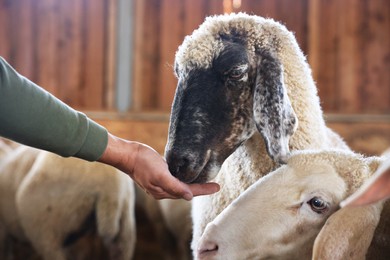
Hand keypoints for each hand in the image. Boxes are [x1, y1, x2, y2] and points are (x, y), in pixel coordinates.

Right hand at [98, 133, 219, 199]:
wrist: (128, 155)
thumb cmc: (143, 163)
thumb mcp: (160, 174)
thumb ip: (174, 186)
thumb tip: (189, 197)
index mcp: (165, 191)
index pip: (189, 192)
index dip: (204, 190)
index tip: (217, 187)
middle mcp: (163, 190)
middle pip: (187, 191)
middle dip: (201, 189)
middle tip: (215, 185)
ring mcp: (160, 184)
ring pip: (181, 186)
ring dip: (193, 184)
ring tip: (205, 181)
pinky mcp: (158, 175)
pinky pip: (175, 180)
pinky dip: (184, 178)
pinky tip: (188, 174)